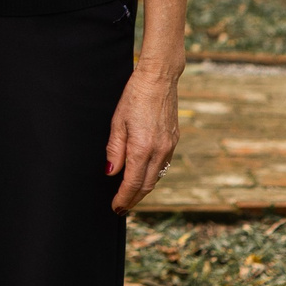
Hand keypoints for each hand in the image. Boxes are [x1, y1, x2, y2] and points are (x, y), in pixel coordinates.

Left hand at [106, 64, 180, 211]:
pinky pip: (163, 165)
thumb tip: (111, 172)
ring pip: (156, 177)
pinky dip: (153, 175)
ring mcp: (169, 146)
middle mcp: (159, 151)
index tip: (115, 207)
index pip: (133, 183)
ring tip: (131, 196)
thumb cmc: (134, 96)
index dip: (123, 198)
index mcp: (143, 148)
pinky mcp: (174, 140)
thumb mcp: (117, 122)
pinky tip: (144, 175)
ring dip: (144, 189)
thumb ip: (115, 150)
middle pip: (147, 185)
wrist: (159, 78)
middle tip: (122, 207)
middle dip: (133, 199)